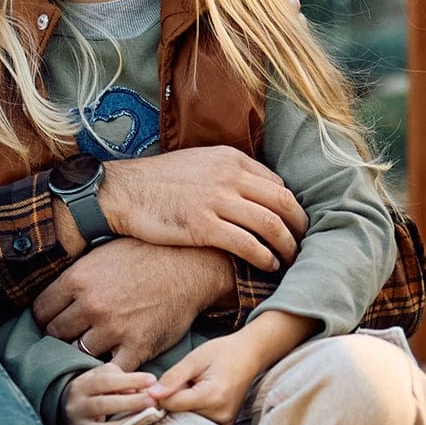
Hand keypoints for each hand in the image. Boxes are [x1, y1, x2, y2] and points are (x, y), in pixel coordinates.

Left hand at [33, 240, 233, 370]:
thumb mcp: (102, 254)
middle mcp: (91, 306)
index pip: (41, 311)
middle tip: (73, 334)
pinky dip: (109, 369)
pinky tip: (110, 362)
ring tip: (92, 347)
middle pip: (56, 334)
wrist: (189, 265)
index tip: (53, 321)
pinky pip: (111, 369)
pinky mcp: (137, 346)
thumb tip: (55, 293)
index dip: (46, 318)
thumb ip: (76, 276)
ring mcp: (114, 329)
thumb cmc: (146, 254)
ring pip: (79, 353)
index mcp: (77, 279)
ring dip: (84, 352)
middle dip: (62, 335)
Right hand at [63, 363, 157, 424]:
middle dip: (130, 403)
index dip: (129, 380)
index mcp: (80, 386)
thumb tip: (139, 390)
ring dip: (126, 424)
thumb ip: (120, 378)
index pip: (104, 381)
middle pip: (102, 405)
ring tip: (148, 417)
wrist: (72, 412)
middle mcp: (75, 407)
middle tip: (152, 401)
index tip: (152, 380)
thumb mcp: (103, 376)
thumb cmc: (95, 391)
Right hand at [97, 145, 308, 269]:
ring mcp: (217, 200)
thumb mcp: (198, 164)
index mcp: (231, 159)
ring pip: (270, 225)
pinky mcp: (203, 226)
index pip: (277, 184)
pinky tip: (267, 266)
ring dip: (286, 246)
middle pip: (282, 203)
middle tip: (303, 245)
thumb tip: (252, 194)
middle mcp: (229, 176)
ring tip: (290, 260)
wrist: (122, 192)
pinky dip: (264, 257)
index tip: (293, 226)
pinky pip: (247, 244)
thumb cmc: (158, 182)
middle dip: (299, 227)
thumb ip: (226, 174)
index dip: (291, 208)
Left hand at [148, 335, 263, 424]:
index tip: (157, 384)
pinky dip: (191, 411)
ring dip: (182, 406)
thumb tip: (152, 395)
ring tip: (193, 388)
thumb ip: (173, 377)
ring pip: (186, 420)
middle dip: (172, 400)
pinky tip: (198, 397)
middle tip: (182, 383)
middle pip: (179, 414)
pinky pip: (197, 422)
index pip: (173, 404)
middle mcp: (220, 414)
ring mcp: (224, 422)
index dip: (160, 395)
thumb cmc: (221, 353)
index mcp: (213, 396)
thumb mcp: (194, 359)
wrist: (248, 356)